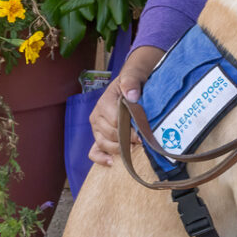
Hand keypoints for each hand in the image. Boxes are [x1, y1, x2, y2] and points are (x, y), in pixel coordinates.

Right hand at [88, 46, 157, 165]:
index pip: (115, 121)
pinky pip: (94, 151)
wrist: (133, 80)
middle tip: (143, 140)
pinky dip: (100, 158)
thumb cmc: (134, 79)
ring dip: (119, 148)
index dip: (130, 129)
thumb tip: (131, 95)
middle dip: (127, 139)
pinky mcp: (100, 136)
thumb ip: (131, 81)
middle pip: (111, 134)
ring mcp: (97, 128)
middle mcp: (97, 116)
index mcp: (104, 103)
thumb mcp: (134, 75)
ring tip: (134, 148)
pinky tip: (111, 162)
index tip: (143, 132)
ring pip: (104, 144)